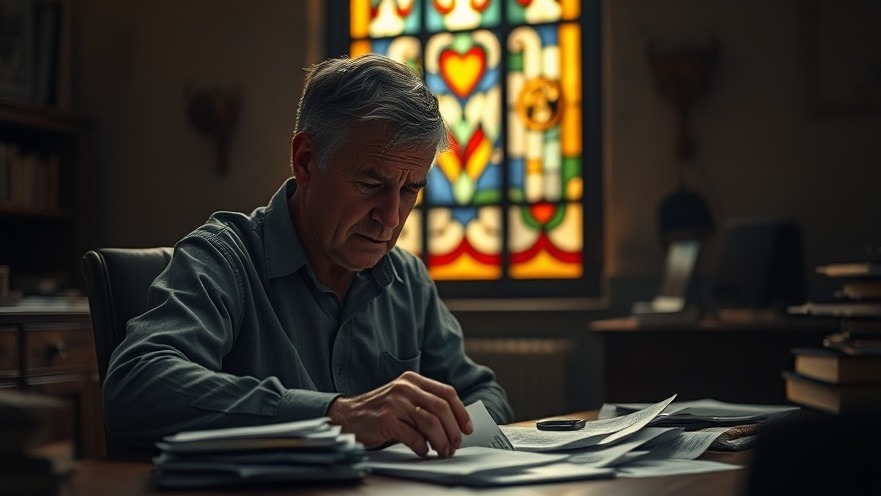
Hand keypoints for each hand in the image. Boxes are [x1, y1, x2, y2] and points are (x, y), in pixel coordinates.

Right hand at [327, 371, 472, 457]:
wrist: (347, 416)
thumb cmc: (379, 411)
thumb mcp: (403, 399)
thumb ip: (425, 404)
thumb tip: (454, 424)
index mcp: (412, 380)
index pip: (446, 392)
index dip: (461, 412)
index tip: (467, 428)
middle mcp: (405, 388)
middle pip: (441, 408)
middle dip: (453, 430)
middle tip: (456, 444)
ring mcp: (395, 402)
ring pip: (430, 422)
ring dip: (441, 441)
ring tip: (443, 451)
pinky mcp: (386, 420)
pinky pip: (414, 436)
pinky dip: (422, 447)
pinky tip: (422, 451)